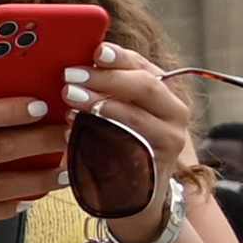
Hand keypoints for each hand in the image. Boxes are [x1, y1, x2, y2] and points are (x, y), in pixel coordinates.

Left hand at [72, 51, 204, 203]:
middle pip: (145, 86)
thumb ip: (103, 87)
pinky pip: (127, 147)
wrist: (134, 191)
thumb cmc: (116, 141)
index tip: (95, 50)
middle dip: (106, 78)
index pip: (143, 65)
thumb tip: (69, 64)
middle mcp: (174, 112)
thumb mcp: (112, 109)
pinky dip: (98, 136)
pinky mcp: (157, 165)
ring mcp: (170, 139)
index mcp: (162, 90)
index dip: (119, 56)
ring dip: (100, 104)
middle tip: (70, 75)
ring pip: (137, 116)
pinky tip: (72, 131)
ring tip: (70, 97)